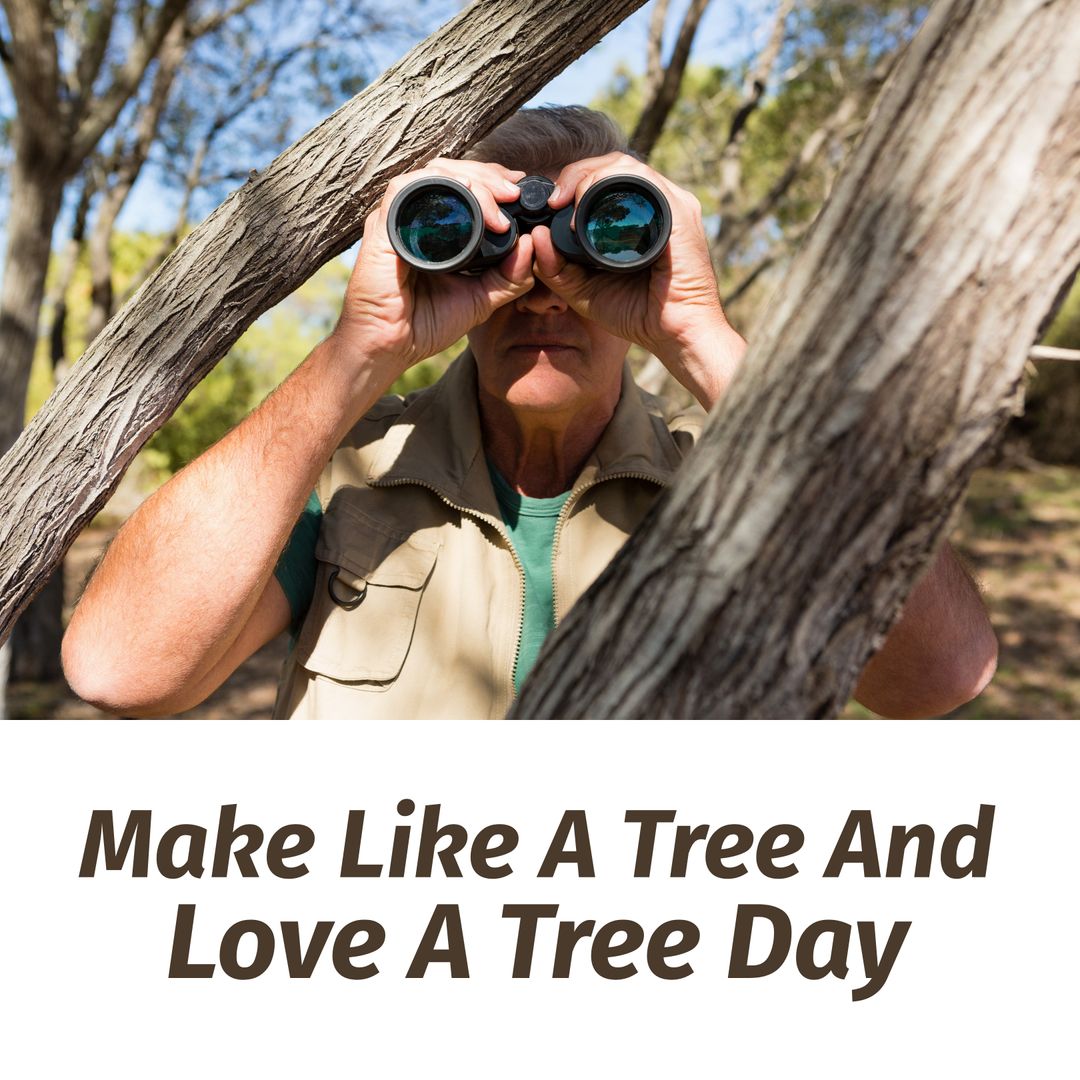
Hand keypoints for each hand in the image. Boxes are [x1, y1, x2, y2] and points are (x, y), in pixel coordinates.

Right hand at [332, 158, 537, 383]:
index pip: (465, 185)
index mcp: (437, 227)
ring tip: (500, 201)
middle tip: (513, 193)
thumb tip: (531, 245)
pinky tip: (469, 200)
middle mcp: (416, 217)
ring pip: (435, 173)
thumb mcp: (481, 298)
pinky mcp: (382, 226)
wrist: (392, 347)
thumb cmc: (427, 324)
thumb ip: (510, 276)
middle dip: (489, 175)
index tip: (520, 190)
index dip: (493, 180)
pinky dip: (441, 186)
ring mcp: (398, 219)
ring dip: (472, 180)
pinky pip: (406, 188)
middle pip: (453, 172)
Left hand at [532, 153, 745, 407]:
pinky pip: (640, 180)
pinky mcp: (679, 211)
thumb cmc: (636, 314)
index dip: (572, 182)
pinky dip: (608, 183)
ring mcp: (670, 203)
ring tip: (565, 202)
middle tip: (553, 200)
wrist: (674, 334)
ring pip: (622, 166)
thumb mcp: (584, 290)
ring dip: (587, 176)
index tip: (549, 205)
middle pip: (610, 165)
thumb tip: (536, 235)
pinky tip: (587, 203)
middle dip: (574, 174)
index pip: (602, 179)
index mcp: (638, 216)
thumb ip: (557, 267)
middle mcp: (655, 203)